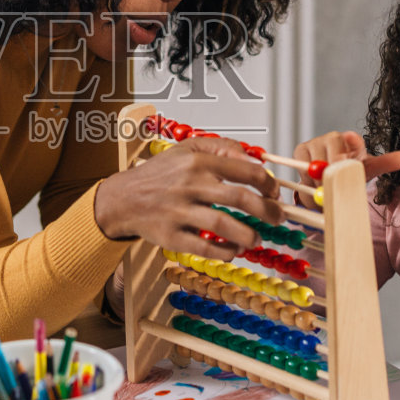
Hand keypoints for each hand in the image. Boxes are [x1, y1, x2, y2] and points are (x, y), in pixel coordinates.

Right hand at [94, 136, 282, 259]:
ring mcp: (179, 212)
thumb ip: (222, 148)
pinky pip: (205, 248)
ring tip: (257, 238)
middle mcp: (190, 185)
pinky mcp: (171, 236)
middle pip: (241, 199)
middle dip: (267, 211)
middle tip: (278, 218)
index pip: (246, 171)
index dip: (268, 184)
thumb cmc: (158, 175)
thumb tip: (255, 158)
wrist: (122, 199)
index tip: (275, 192)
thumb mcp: (187, 150)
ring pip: (224, 225)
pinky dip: (225, 252)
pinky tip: (234, 250)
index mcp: (197, 162)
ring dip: (248, 235)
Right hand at [292, 132, 399, 208]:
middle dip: (332, 177)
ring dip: (319, 186)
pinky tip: (315, 192)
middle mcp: (332, 137)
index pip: (351, 141)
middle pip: (329, 156)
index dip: (350, 145)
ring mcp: (314, 143)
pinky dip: (307, 186)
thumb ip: (386, 162)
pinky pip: (300, 170)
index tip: (349, 146)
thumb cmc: (351, 169)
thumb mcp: (369, 168)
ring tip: (327, 197)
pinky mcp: (300, 151)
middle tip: (335, 192)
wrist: (332, 173)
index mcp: (351, 140)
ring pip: (313, 166)